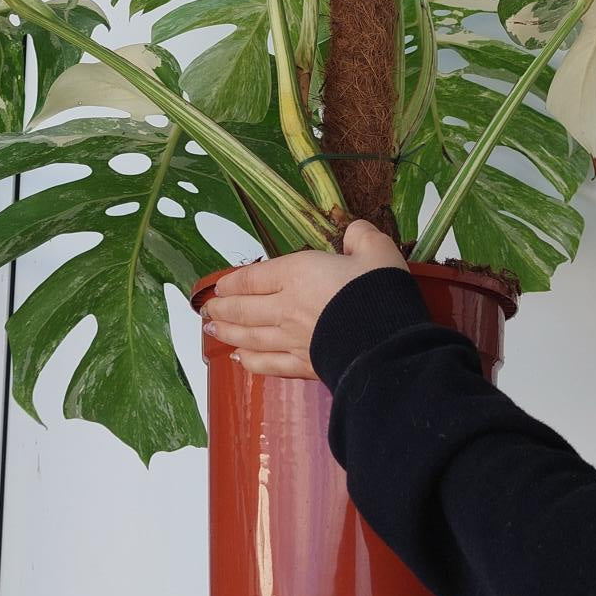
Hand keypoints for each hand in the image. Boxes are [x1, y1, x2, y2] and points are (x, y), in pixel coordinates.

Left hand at [202, 219, 407, 378]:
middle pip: (244, 308)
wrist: (387, 343)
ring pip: (250, 336)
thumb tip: (353, 230)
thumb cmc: (379, 292)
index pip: (254, 277)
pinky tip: (240, 360)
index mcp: (299, 274)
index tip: (220, 285)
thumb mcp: (377, 251)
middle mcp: (287, 307)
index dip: (233, 281)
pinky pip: (268, 364)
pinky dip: (250, 362)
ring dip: (228, 332)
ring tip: (213, 329)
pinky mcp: (302, 365)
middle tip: (208, 309)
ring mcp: (291, 339)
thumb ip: (361, 236)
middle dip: (222, 308)